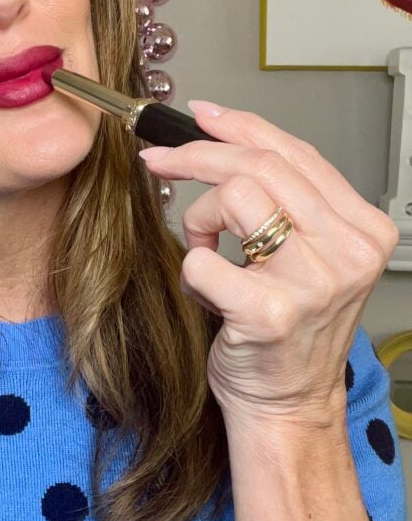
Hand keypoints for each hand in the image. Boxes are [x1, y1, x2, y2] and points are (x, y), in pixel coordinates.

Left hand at [139, 102, 399, 428]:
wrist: (286, 405)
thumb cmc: (287, 328)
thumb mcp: (304, 253)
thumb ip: (283, 197)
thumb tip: (223, 132)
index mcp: (361, 229)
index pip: (297, 153)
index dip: (240, 126)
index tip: (200, 115)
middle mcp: (347, 252)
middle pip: (260, 166)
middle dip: (197, 155)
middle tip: (159, 161)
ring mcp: (312, 283)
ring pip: (233, 197)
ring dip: (199, 220)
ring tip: (206, 250)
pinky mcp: (269, 312)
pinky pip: (201, 260)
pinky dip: (191, 270)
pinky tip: (208, 292)